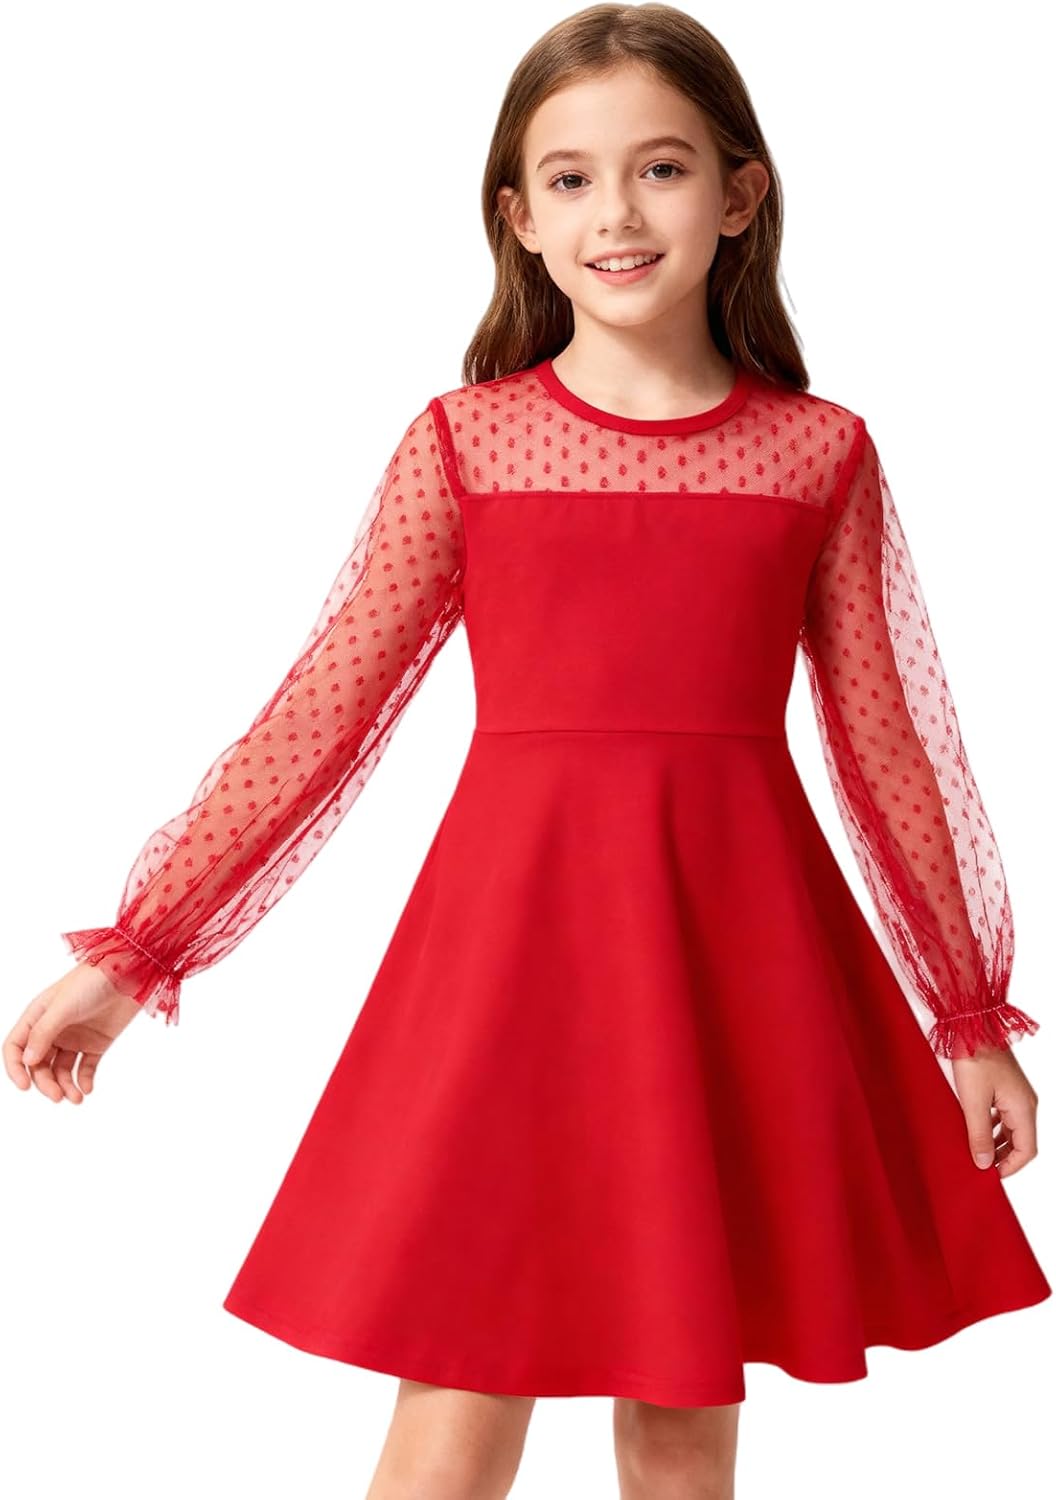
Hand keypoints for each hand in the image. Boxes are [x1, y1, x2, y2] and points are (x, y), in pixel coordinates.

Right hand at [3, 962, 144, 1103]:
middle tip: (57, 1096)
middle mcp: (53, 1029)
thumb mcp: (62, 1007)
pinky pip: (86, 1068)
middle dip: (46, 1083)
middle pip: (39, 1064)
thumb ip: (43, 1033)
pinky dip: (84, 1080)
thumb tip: (27, 1060)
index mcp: (37, 1017)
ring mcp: (74, 1037)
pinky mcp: (96, 1043)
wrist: (130, 972)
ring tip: (76, 1098)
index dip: (16, 1068)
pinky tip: (86, 1089)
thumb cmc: (92, 981)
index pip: (16, 1047)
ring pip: (62, 1070)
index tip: (24, 1086)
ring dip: (65, 1086)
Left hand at [952, 1044, 1038, 1178]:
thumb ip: (979, 1135)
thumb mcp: (973, 1102)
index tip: (990, 1176)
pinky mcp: (1006, 1087)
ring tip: (976, 1151)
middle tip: (981, 1167)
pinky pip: (1004, 1115)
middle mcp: (1026, 1103)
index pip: (1028, 1151)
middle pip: (1022, 1142)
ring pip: (1012, 1129)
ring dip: (998, 1143)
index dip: (1011, 1168)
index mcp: (1024, 1109)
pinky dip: (993, 1127)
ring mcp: (1017, 1094)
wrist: (972, 1026)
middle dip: (1004, 1158)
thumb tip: (984, 1164)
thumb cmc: (974, 1060)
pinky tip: (976, 1129)